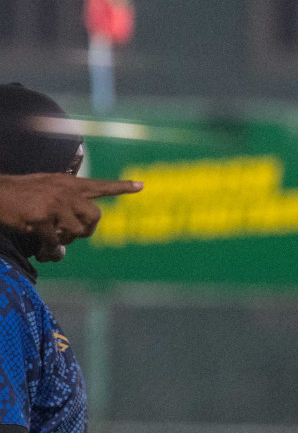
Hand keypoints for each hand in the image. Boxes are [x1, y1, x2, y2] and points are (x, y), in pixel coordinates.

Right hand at [0, 174, 142, 259]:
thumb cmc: (20, 194)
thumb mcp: (47, 187)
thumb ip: (66, 201)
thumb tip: (77, 229)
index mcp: (69, 184)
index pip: (100, 185)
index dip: (121, 187)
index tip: (142, 186)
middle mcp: (65, 191)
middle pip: (95, 216)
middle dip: (88, 230)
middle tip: (73, 234)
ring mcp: (54, 204)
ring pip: (76, 231)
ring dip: (66, 240)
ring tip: (53, 238)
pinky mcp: (41, 217)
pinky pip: (54, 241)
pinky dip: (49, 249)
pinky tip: (42, 249)